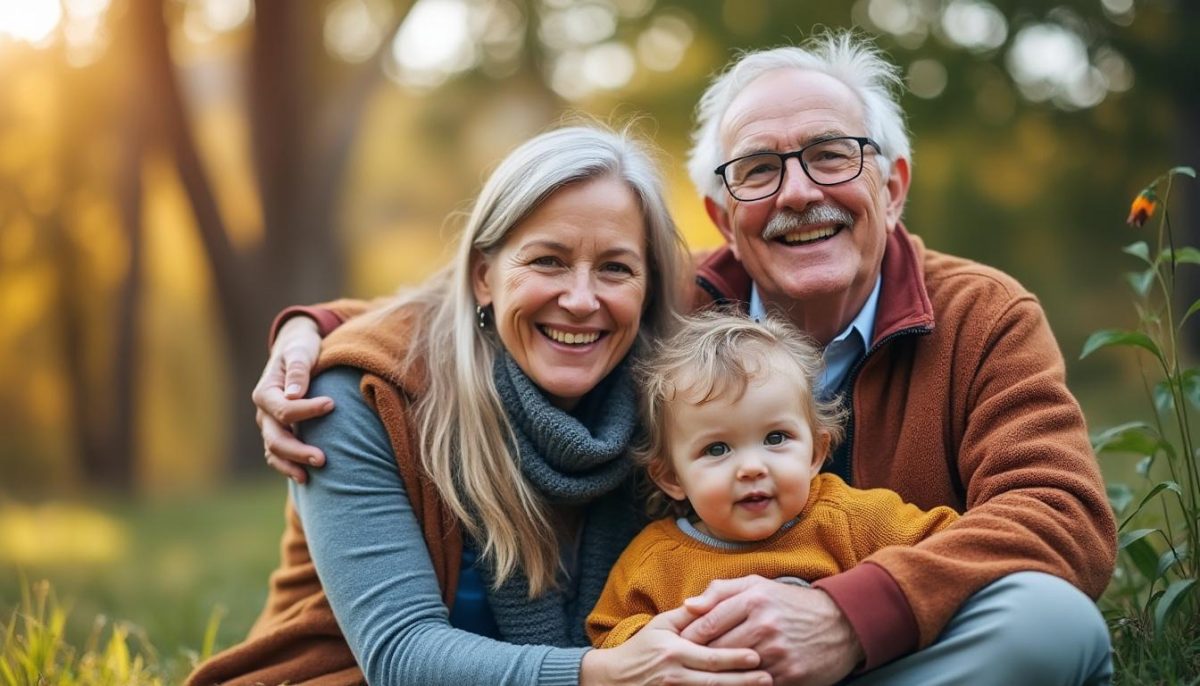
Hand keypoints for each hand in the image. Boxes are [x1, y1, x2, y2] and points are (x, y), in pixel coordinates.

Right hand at [252, 316, 332, 482]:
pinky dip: (288, 468)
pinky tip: (306, 478)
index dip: (308, 410)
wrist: (297, 352)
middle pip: (276, 438)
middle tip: (322, 459)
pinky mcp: (280, 434)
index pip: (284, 410)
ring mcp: (270, 427)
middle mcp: (263, 413)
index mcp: (266, 392)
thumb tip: (294, 393)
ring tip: (311, 475)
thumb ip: (298, 369)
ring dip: (292, 465)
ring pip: (275, 452)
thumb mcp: (300, 350)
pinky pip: (278, 456)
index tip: (332, 404)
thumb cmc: (301, 349)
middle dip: (298, 450)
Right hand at [580, 605, 770, 685]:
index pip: (709, 657)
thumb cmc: (641, 648)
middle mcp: (674, 675)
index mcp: (674, 651)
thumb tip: (708, 601)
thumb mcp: (660, 625)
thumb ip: (686, 615)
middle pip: (714, 681)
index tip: (757, 656)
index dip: (733, 658)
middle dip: (743, 681)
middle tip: (768, 677)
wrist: (613, 679)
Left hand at [681, 576, 861, 685]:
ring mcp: (778, 652)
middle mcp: (765, 625)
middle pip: (716, 650)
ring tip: (705, 675)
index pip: (707, 624)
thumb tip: (687, 605)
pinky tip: (734, 681)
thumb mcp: (758, 585)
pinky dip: (743, 684)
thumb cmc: (791, 603)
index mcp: (754, 600)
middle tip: (685, 664)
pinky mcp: (790, 675)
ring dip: (718, 675)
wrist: (842, 624)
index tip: (678, 646)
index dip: (688, 638)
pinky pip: (756, 684)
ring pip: (733, 670)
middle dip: (698, 659)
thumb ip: (720, 591)